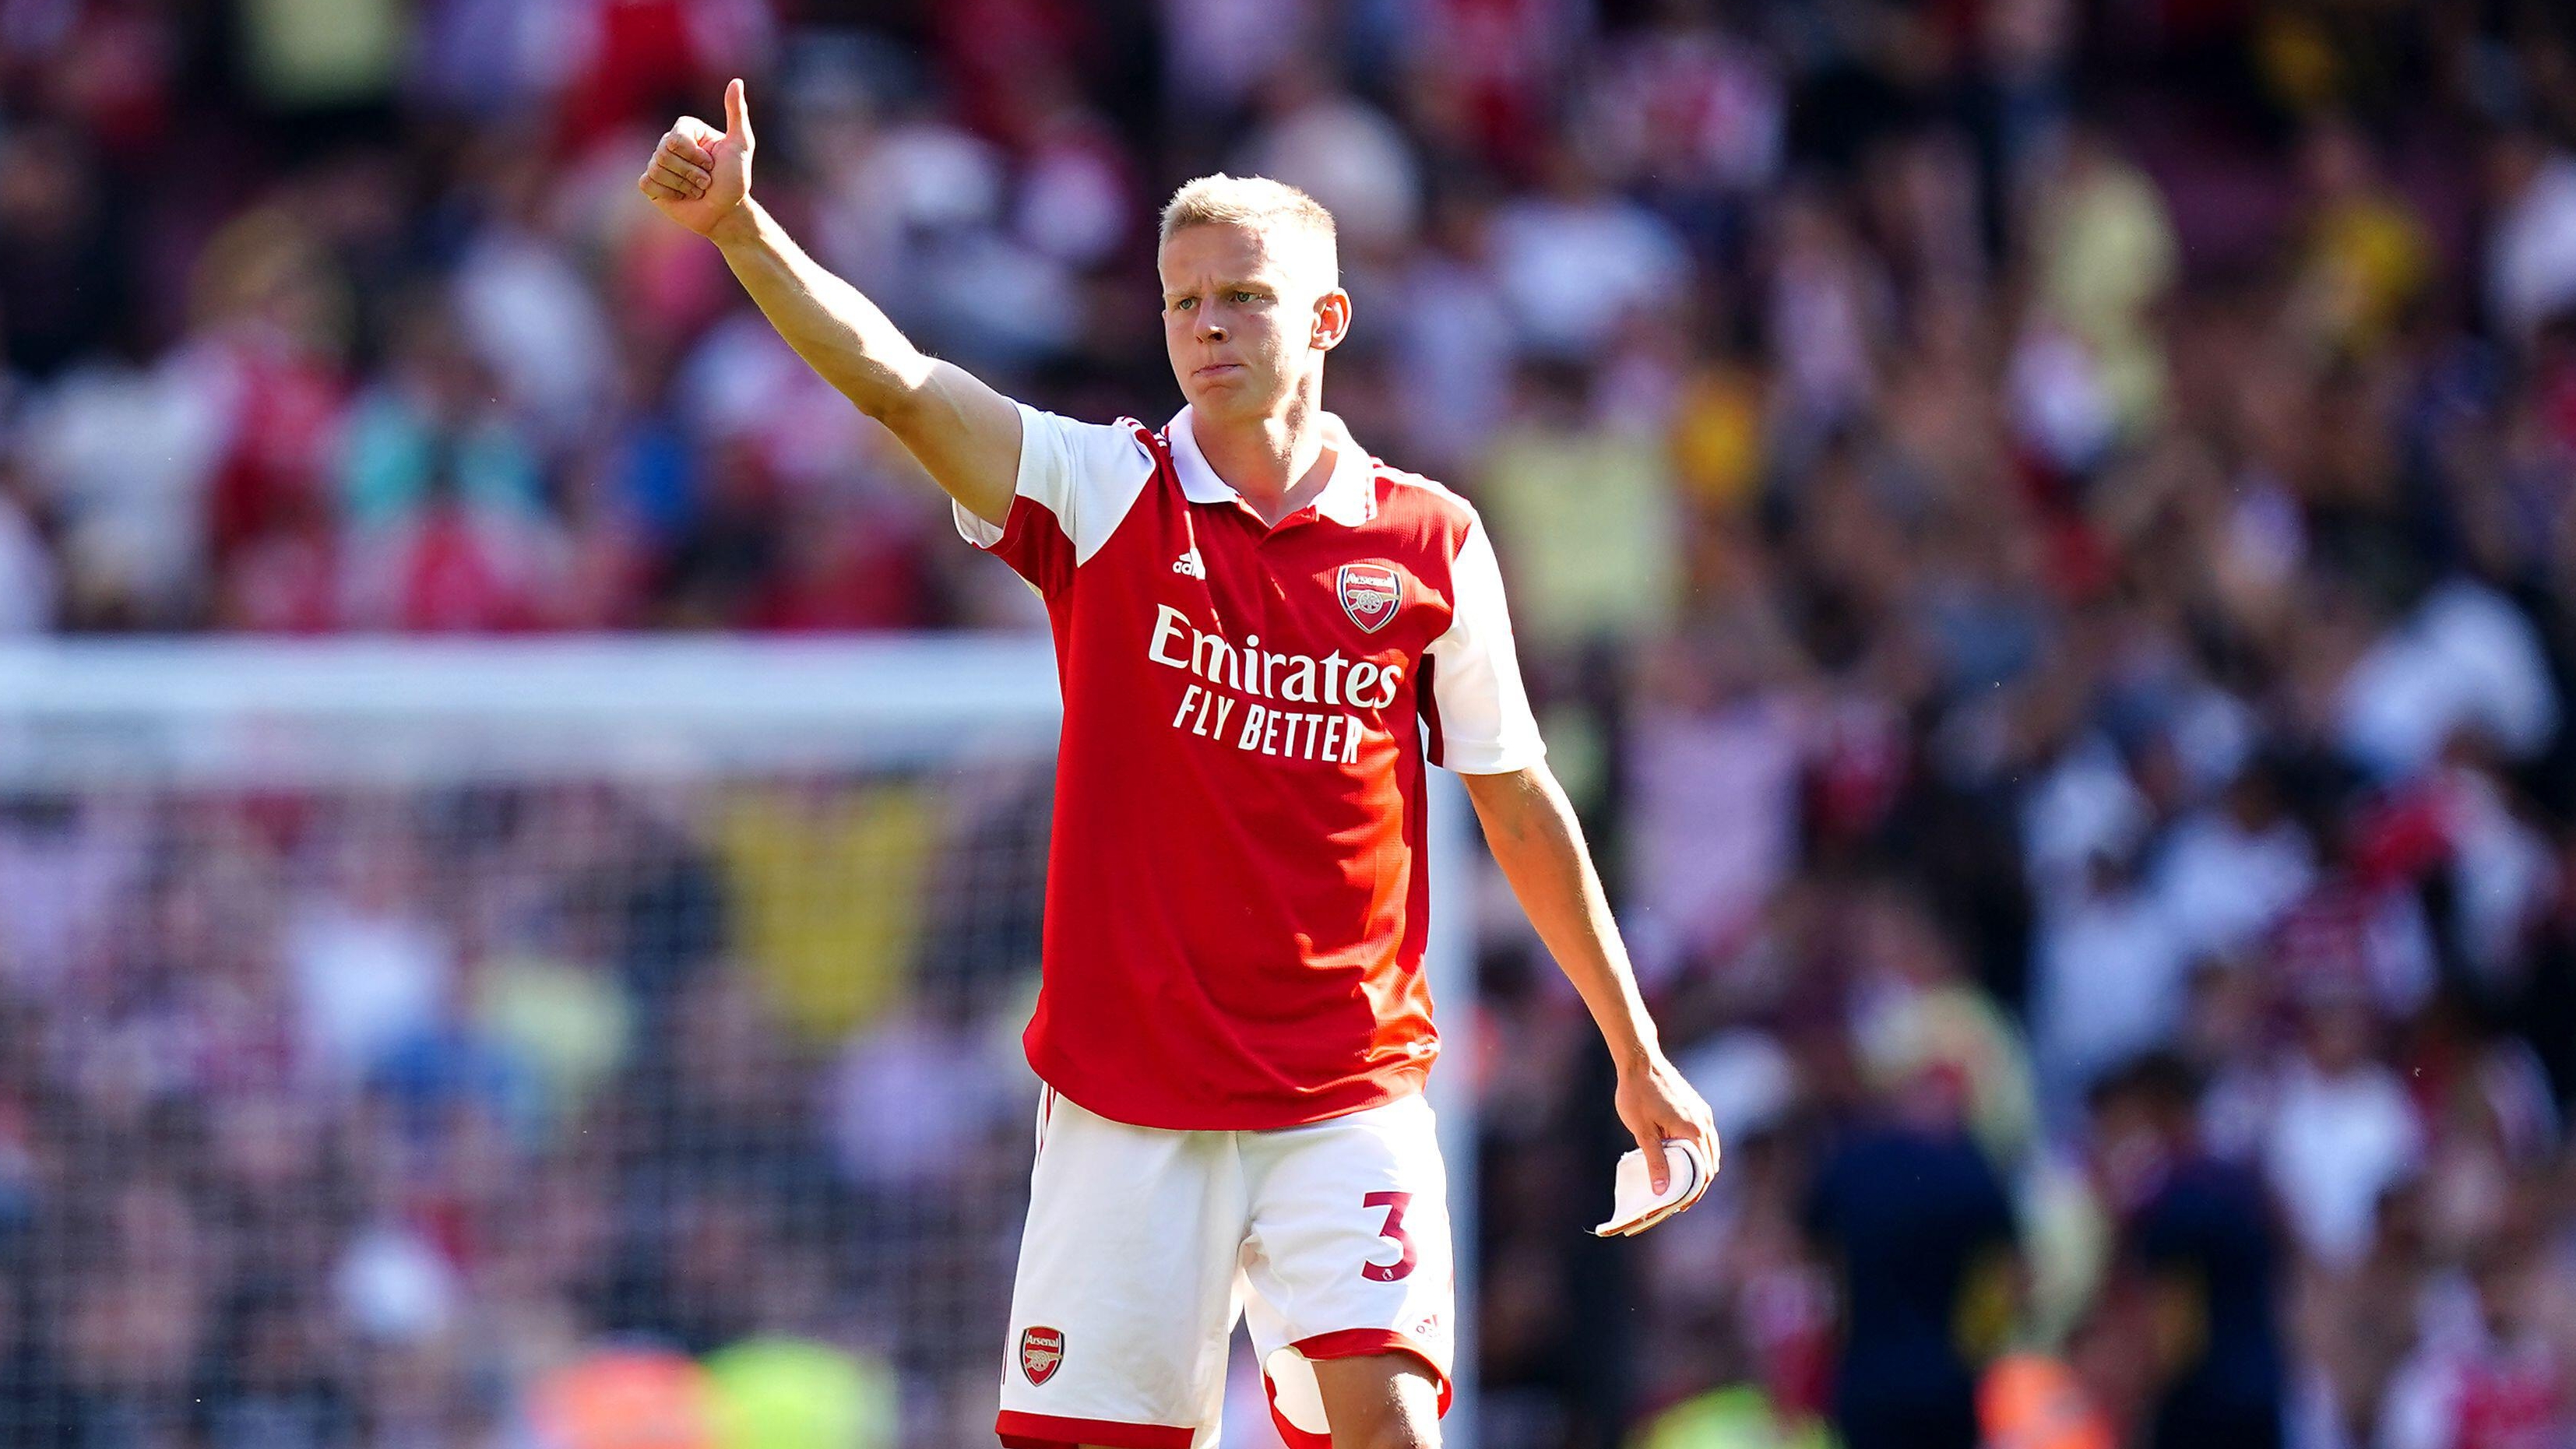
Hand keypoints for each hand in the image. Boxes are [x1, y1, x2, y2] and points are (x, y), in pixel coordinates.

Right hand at [638, 77, 754, 239]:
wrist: (726, 212)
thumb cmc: (735, 179)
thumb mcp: (740, 145)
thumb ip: (736, 113)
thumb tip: (736, 81)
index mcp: (686, 129)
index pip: (676, 139)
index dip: (696, 156)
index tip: (712, 164)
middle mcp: (669, 142)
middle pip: (665, 154)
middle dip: (692, 174)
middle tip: (706, 181)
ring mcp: (657, 162)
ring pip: (657, 170)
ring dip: (684, 186)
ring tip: (697, 189)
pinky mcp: (650, 183)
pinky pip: (647, 182)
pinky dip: (668, 194)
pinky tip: (681, 196)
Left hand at [1615, 1051, 1718, 1200]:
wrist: (1640, 1061)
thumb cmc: (1637, 1094)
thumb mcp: (1642, 1131)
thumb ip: (1655, 1161)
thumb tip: (1662, 1190)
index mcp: (1693, 1131)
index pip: (1704, 1172)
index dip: (1695, 1193)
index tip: (1681, 1206)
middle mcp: (1704, 1123)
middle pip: (1710, 1163)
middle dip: (1698, 1183)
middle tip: (1679, 1199)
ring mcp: (1703, 1113)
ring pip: (1709, 1150)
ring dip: (1698, 1167)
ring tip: (1680, 1182)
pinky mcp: (1698, 1107)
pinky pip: (1704, 1136)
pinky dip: (1697, 1151)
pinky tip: (1681, 1158)